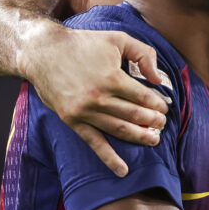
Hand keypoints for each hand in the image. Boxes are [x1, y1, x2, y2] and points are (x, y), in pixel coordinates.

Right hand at [18, 23, 168, 176]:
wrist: (43, 52)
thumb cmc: (84, 43)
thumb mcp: (118, 39)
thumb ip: (144, 54)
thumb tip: (158, 78)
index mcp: (113, 78)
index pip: (144, 98)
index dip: (158, 104)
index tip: (165, 107)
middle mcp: (99, 98)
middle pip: (135, 116)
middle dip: (153, 121)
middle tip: (163, 123)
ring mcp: (84, 112)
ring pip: (119, 130)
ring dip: (139, 137)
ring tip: (154, 139)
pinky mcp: (72, 120)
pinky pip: (94, 143)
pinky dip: (110, 158)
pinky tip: (123, 170)